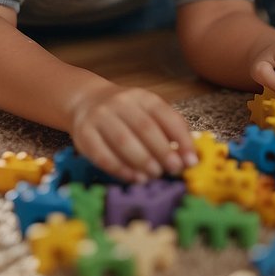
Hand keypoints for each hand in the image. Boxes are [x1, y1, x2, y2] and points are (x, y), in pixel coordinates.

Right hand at [68, 84, 196, 182]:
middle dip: (163, 151)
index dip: (181, 138)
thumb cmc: (126, 113)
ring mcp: (100, 118)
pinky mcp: (84, 135)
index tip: (191, 160)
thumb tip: (188, 157)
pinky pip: (103, 155)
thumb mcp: (148, 111)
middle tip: (174, 169)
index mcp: (142, 97)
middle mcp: (120, 103)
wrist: (86, 102)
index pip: (166, 116)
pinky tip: (134, 178)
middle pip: (145, 128)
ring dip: (142, 161)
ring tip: (156, 175)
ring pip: (123, 141)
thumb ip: (169, 130)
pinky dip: (120, 169)